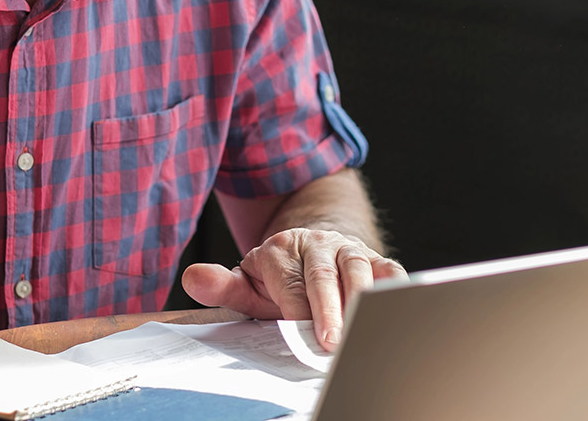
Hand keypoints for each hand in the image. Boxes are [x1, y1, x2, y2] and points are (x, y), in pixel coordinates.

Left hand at [181, 228, 405, 351]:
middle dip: (329, 310)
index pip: (289, 282)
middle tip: (333, 342)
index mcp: (280, 250)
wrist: (312, 251)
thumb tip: (192, 278)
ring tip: (363, 330)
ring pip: (359, 269)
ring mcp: (349, 249)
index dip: (296, 311)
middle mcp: (316, 244)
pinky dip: (394, 290)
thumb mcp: (248, 283)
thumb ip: (222, 286)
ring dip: (362, 300)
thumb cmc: (279, 281)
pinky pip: (390, 271)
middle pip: (323, 275)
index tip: (301, 337)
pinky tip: (393, 313)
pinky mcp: (378, 259)